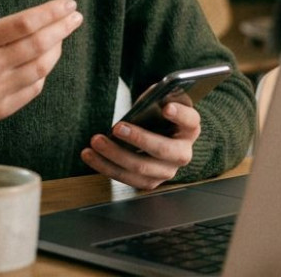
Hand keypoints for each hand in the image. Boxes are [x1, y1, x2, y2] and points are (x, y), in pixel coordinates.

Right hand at [0, 0, 82, 127]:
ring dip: (56, 49)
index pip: (24, 23)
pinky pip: (33, 88)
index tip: (68, 4)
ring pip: (40, 68)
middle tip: (75, 17)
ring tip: (60, 36)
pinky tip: (44, 60)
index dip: (51, 12)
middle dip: (62, 28)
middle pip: (38, 44)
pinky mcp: (0, 109)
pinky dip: (43, 72)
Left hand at [82, 100, 200, 189]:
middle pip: (163, 150)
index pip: (190, 120)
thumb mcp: (159, 103)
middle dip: (138, 139)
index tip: (166, 108)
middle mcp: (183, 153)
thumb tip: (146, 100)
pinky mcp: (150, 182)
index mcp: (189, 128)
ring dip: (115, 155)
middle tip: (116, 127)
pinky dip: (106, 167)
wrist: (157, 136)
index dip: (180, 115)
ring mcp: (167, 171)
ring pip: (141, 168)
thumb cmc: (157, 116)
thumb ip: (155, 99)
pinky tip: (90, 155)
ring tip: (96, 141)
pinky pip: (127, 179)